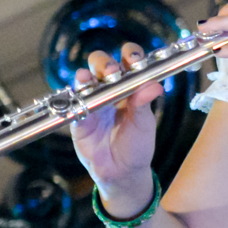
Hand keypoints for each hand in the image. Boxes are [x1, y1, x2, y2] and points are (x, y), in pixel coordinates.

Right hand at [70, 43, 163, 215]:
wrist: (122, 171)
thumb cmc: (137, 145)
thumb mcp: (144, 124)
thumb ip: (144, 104)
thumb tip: (154, 86)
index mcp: (130, 88)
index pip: (129, 63)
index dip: (130, 55)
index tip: (134, 58)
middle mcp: (110, 90)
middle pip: (102, 64)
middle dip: (105, 62)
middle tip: (112, 71)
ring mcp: (92, 102)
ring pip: (85, 79)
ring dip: (89, 74)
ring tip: (94, 77)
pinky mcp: (78, 117)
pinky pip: (73, 102)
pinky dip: (76, 94)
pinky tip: (81, 89)